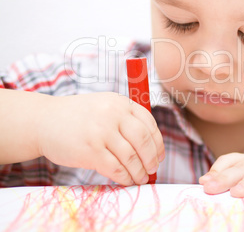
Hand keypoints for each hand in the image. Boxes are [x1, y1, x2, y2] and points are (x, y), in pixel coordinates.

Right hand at [36, 92, 164, 185]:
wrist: (43, 120)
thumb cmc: (77, 116)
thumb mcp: (105, 106)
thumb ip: (125, 119)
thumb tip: (150, 147)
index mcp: (121, 103)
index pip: (149, 124)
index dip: (158, 143)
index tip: (159, 155)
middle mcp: (114, 114)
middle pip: (144, 140)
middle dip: (152, 159)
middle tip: (152, 169)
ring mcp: (102, 132)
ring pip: (131, 157)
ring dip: (139, 172)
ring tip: (140, 178)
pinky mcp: (90, 150)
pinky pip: (116, 168)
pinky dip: (125, 177)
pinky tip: (126, 180)